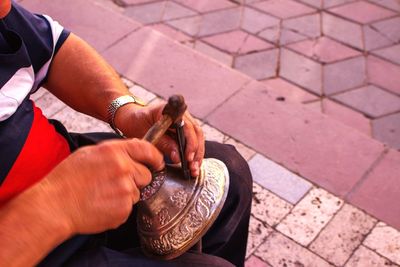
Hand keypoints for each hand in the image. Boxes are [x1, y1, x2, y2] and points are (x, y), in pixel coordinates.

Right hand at [36, 138, 163, 234]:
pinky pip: (129, 207)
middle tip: (115, 183)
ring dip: (125, 194)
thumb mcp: (89, 153)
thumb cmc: (67, 179)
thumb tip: (131, 153)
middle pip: (146, 174)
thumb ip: (114, 152)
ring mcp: (125, 190)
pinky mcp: (124, 209)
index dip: (155, 157)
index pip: (146, 149)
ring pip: (137, 192)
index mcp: (115, 152)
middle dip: (136, 179)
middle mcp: (124, 169)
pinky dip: (119, 207)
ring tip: (103, 195)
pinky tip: (102, 204)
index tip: (158, 162)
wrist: (55, 205)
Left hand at [115, 102, 204, 176]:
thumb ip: (163, 144)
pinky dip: (194, 153)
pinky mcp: (184, 130)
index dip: (190, 142)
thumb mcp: (146, 133)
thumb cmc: (136, 121)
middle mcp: (181, 114)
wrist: (132, 117)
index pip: (187, 127)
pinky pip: (193, 141)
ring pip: (198, 138)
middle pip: (196, 133)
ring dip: (197, 154)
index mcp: (171, 111)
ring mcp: (184, 121)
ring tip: (194, 169)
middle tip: (192, 167)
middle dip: (196, 152)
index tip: (188, 157)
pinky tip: (193, 165)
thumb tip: (178, 157)